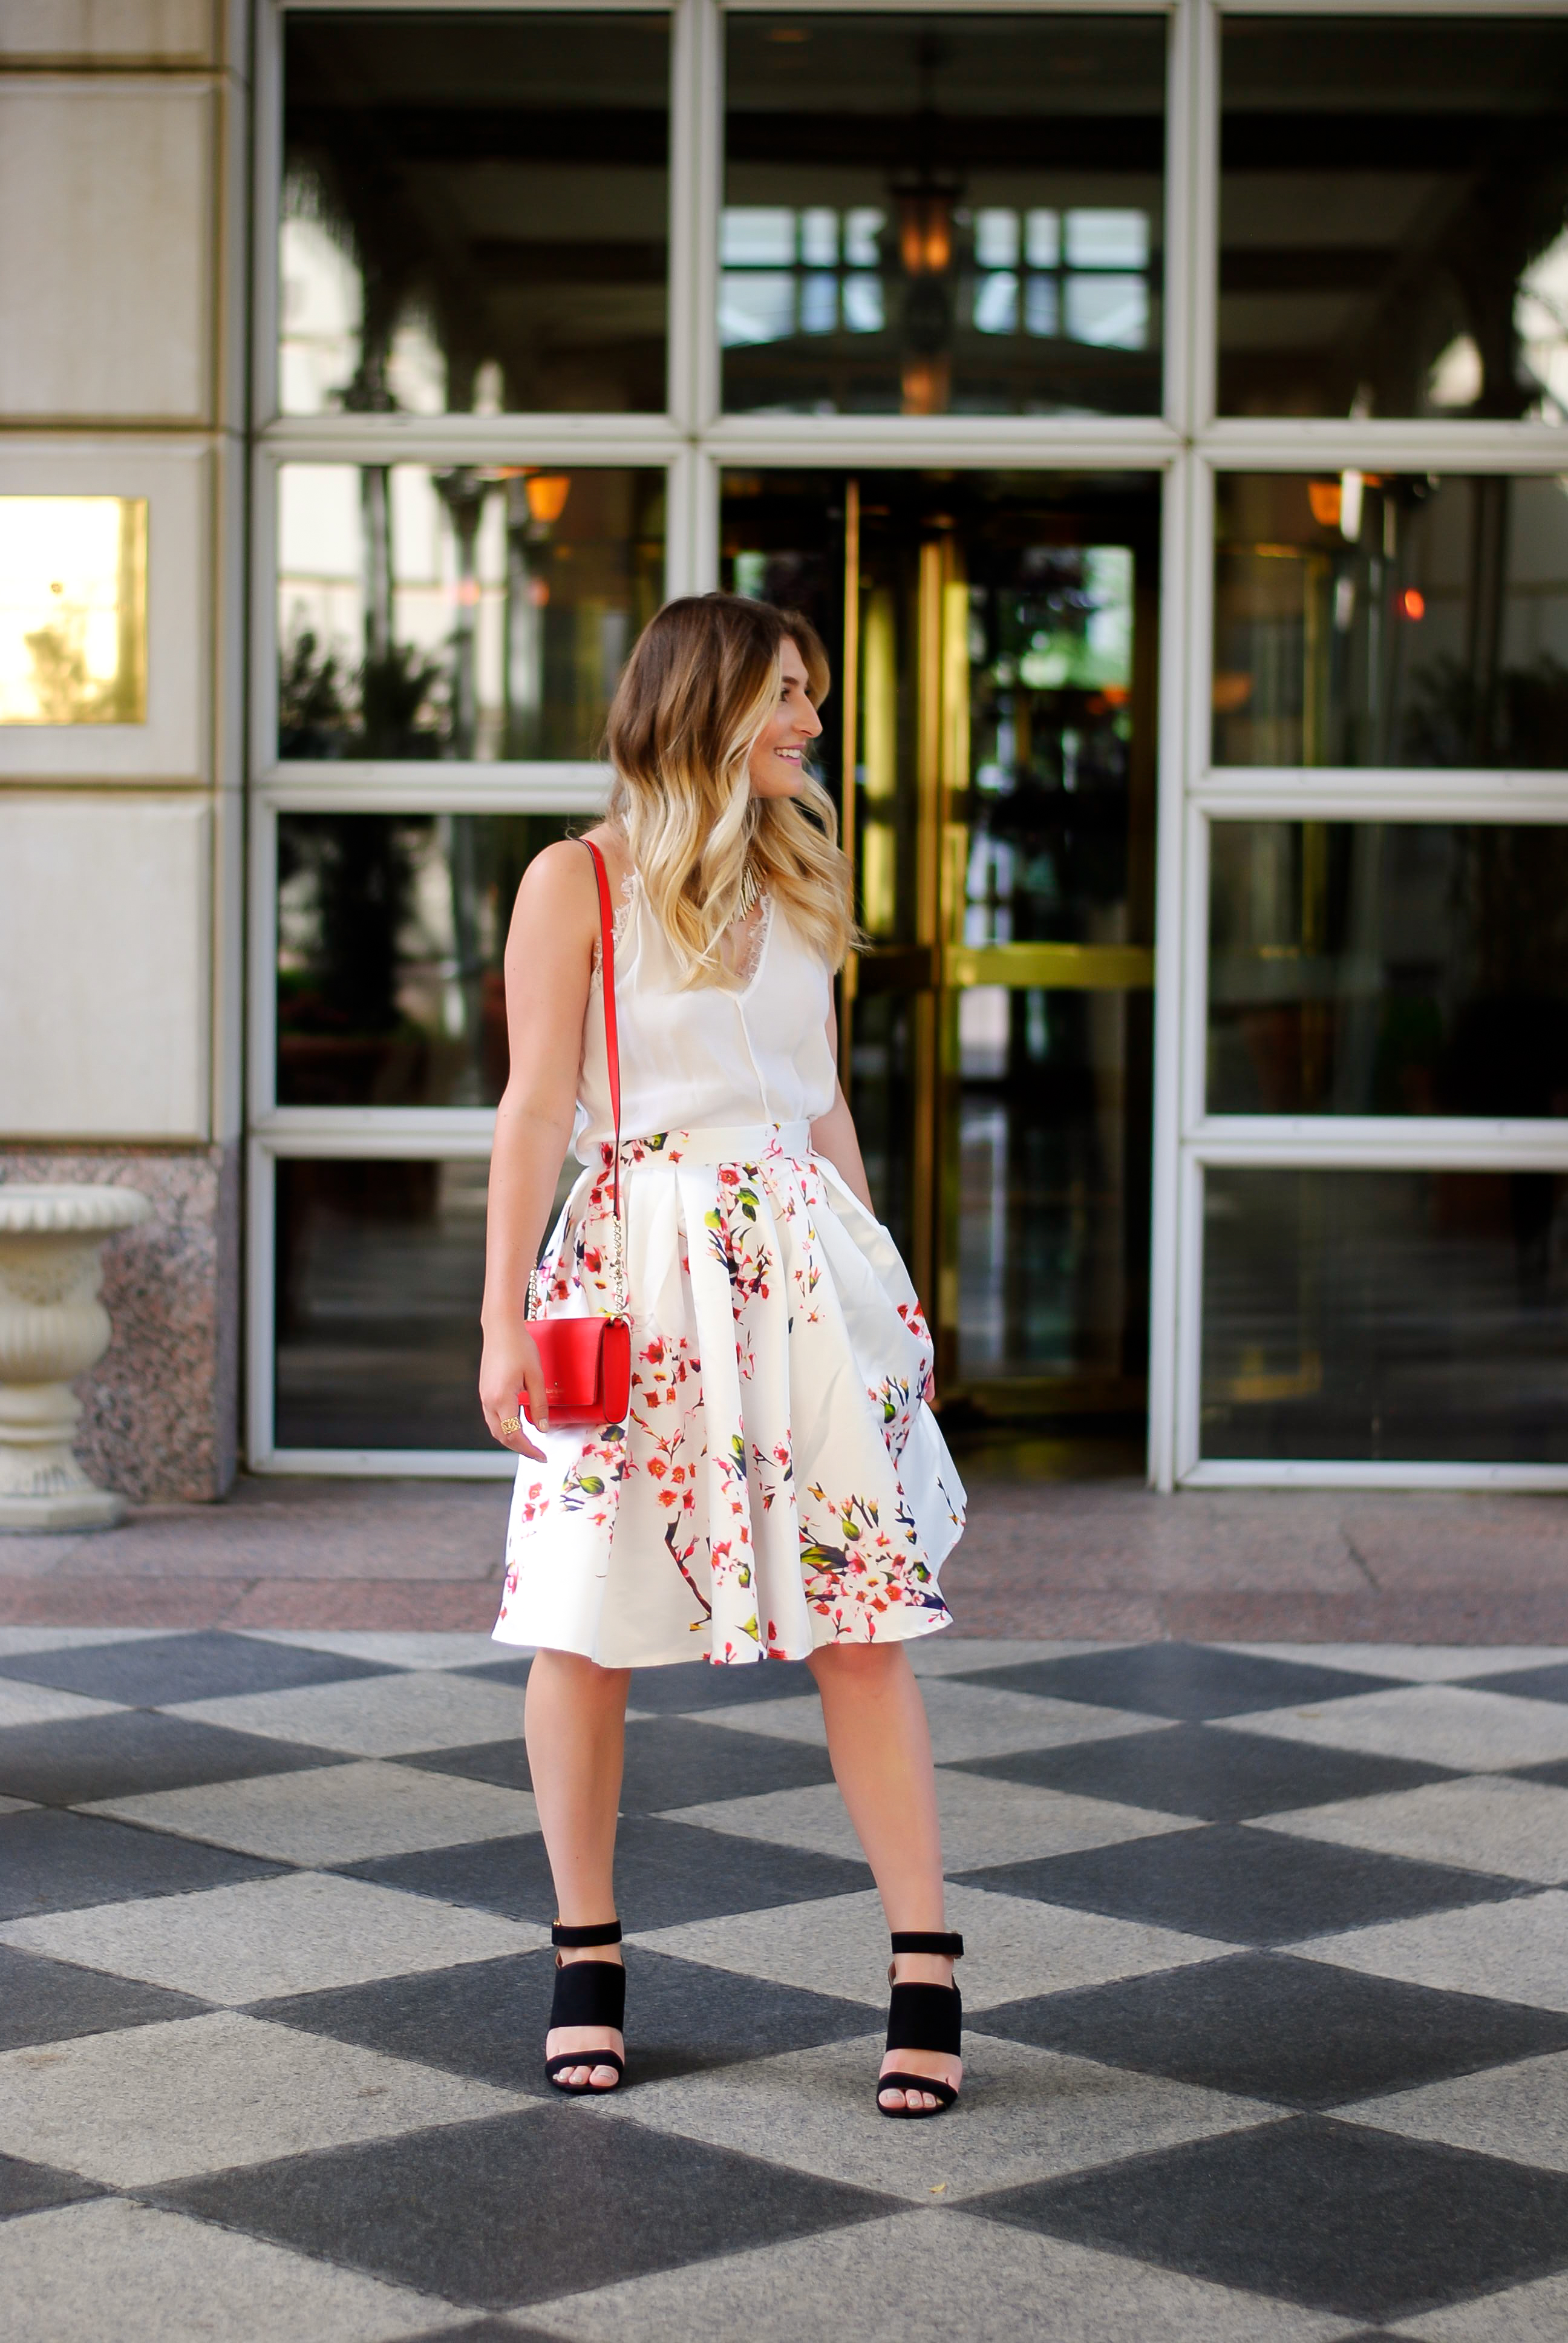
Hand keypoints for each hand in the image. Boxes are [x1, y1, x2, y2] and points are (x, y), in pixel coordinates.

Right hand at [480, 1325, 548, 1459]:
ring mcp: (484, 1397)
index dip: (528, 1449)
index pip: (514, 1435)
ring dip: (511, 1439)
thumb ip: (539, 1405)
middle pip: (502, 1436)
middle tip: (538, 1454)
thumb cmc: (520, 1348)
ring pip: (496, 1428)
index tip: (542, 1456)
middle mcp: (489, 1401)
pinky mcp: (485, 1391)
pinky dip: (506, 1426)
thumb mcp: (536, 1376)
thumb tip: (543, 1429)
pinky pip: (493, 1417)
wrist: (500, 1328)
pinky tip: (519, 1424)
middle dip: (520, 1448)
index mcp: (502, 1399)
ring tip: (529, 1443)